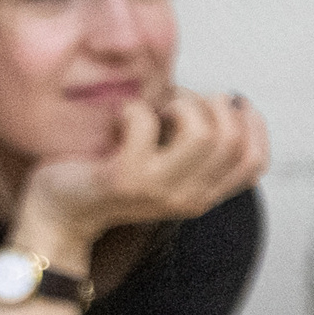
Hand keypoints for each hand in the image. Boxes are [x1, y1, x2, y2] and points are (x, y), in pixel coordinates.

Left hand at [21, 89, 267, 255]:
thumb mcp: (164, 168)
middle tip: (177, 101)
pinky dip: (134, 108)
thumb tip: (225, 100)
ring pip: (202, 132)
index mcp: (203, 195)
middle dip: (210, 104)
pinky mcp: (124, 179)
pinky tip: (121, 117)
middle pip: (232, 139)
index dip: (253, 124)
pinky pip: (145, 123)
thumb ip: (194, 148)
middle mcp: (188, 197)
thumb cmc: (108, 178)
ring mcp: (157, 190)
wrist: (57, 213)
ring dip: (181, 103)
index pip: (256, 162)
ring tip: (155, 108)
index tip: (231, 102)